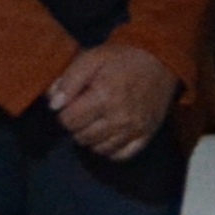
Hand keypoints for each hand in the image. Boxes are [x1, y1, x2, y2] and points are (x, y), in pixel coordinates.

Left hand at [45, 41, 179, 163]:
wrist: (161, 60)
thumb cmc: (122, 58)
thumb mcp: (91, 58)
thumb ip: (68, 80)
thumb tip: (54, 105)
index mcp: (104, 96)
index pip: (68, 121)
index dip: (65, 111)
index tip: (73, 102)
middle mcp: (120, 117)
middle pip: (81, 137)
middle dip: (77, 125)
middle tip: (85, 110)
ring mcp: (134, 129)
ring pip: (99, 149)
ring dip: (92, 138)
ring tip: (97, 121)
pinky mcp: (146, 135)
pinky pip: (120, 155)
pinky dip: (110, 149)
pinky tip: (109, 134)